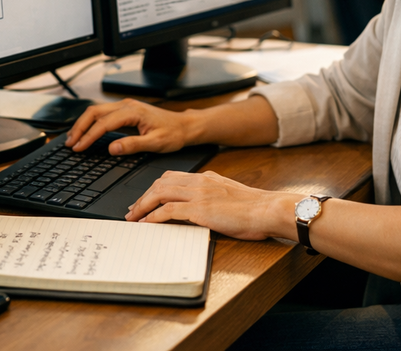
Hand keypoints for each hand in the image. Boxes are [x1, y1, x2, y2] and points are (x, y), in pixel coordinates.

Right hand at [65, 99, 192, 155]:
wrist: (183, 126)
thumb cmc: (172, 134)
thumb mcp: (155, 143)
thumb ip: (133, 145)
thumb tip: (112, 148)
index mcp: (133, 112)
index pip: (103, 123)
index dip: (88, 136)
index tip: (78, 147)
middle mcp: (127, 105)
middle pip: (94, 112)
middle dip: (79, 127)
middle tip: (70, 144)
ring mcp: (125, 106)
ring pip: (96, 110)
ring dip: (83, 123)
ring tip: (72, 138)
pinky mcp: (125, 110)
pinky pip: (102, 113)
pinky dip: (90, 122)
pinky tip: (85, 131)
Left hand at [125, 169, 294, 240]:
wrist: (267, 209)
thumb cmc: (254, 207)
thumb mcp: (229, 194)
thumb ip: (213, 194)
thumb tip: (202, 205)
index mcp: (207, 177)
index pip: (172, 177)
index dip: (155, 187)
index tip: (146, 198)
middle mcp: (200, 181)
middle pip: (161, 182)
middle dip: (144, 196)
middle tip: (133, 209)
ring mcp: (199, 194)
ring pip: (161, 193)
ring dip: (143, 206)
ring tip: (134, 218)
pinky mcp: (200, 209)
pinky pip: (168, 210)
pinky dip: (153, 217)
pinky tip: (147, 224)